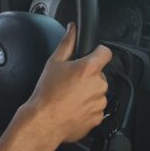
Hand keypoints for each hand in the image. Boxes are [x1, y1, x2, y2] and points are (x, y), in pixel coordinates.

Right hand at [21, 22, 111, 147]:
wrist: (44, 121)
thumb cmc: (47, 93)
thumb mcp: (54, 62)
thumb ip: (67, 42)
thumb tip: (72, 29)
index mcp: (89, 69)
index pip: (105, 52)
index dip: (98, 52)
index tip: (92, 56)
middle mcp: (98, 85)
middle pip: (100, 74)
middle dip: (89, 76)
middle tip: (72, 81)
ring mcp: (100, 102)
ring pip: (98, 91)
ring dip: (89, 92)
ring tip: (71, 96)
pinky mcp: (98, 117)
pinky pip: (96, 107)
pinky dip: (88, 107)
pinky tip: (73, 107)